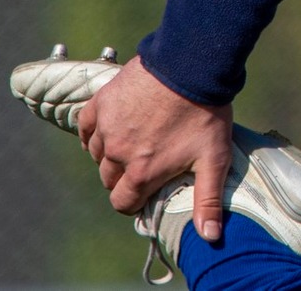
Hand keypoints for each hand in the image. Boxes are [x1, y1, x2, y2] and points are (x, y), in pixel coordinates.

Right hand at [76, 55, 233, 242]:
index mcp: (141, 172)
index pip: (123, 202)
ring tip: (137, 140)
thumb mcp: (214, 158)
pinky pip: (86, 126)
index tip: (148, 189)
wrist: (192, 64)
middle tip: (147, 161)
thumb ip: (208, 200)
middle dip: (125, 176)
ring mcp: (106, 127)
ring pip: (98, 153)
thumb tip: (209, 237)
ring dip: (112, 152)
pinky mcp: (101, 102)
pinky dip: (95, 130)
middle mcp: (117, 153)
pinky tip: (111, 127)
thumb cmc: (205, 111)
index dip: (135, 200)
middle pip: (110, 178)